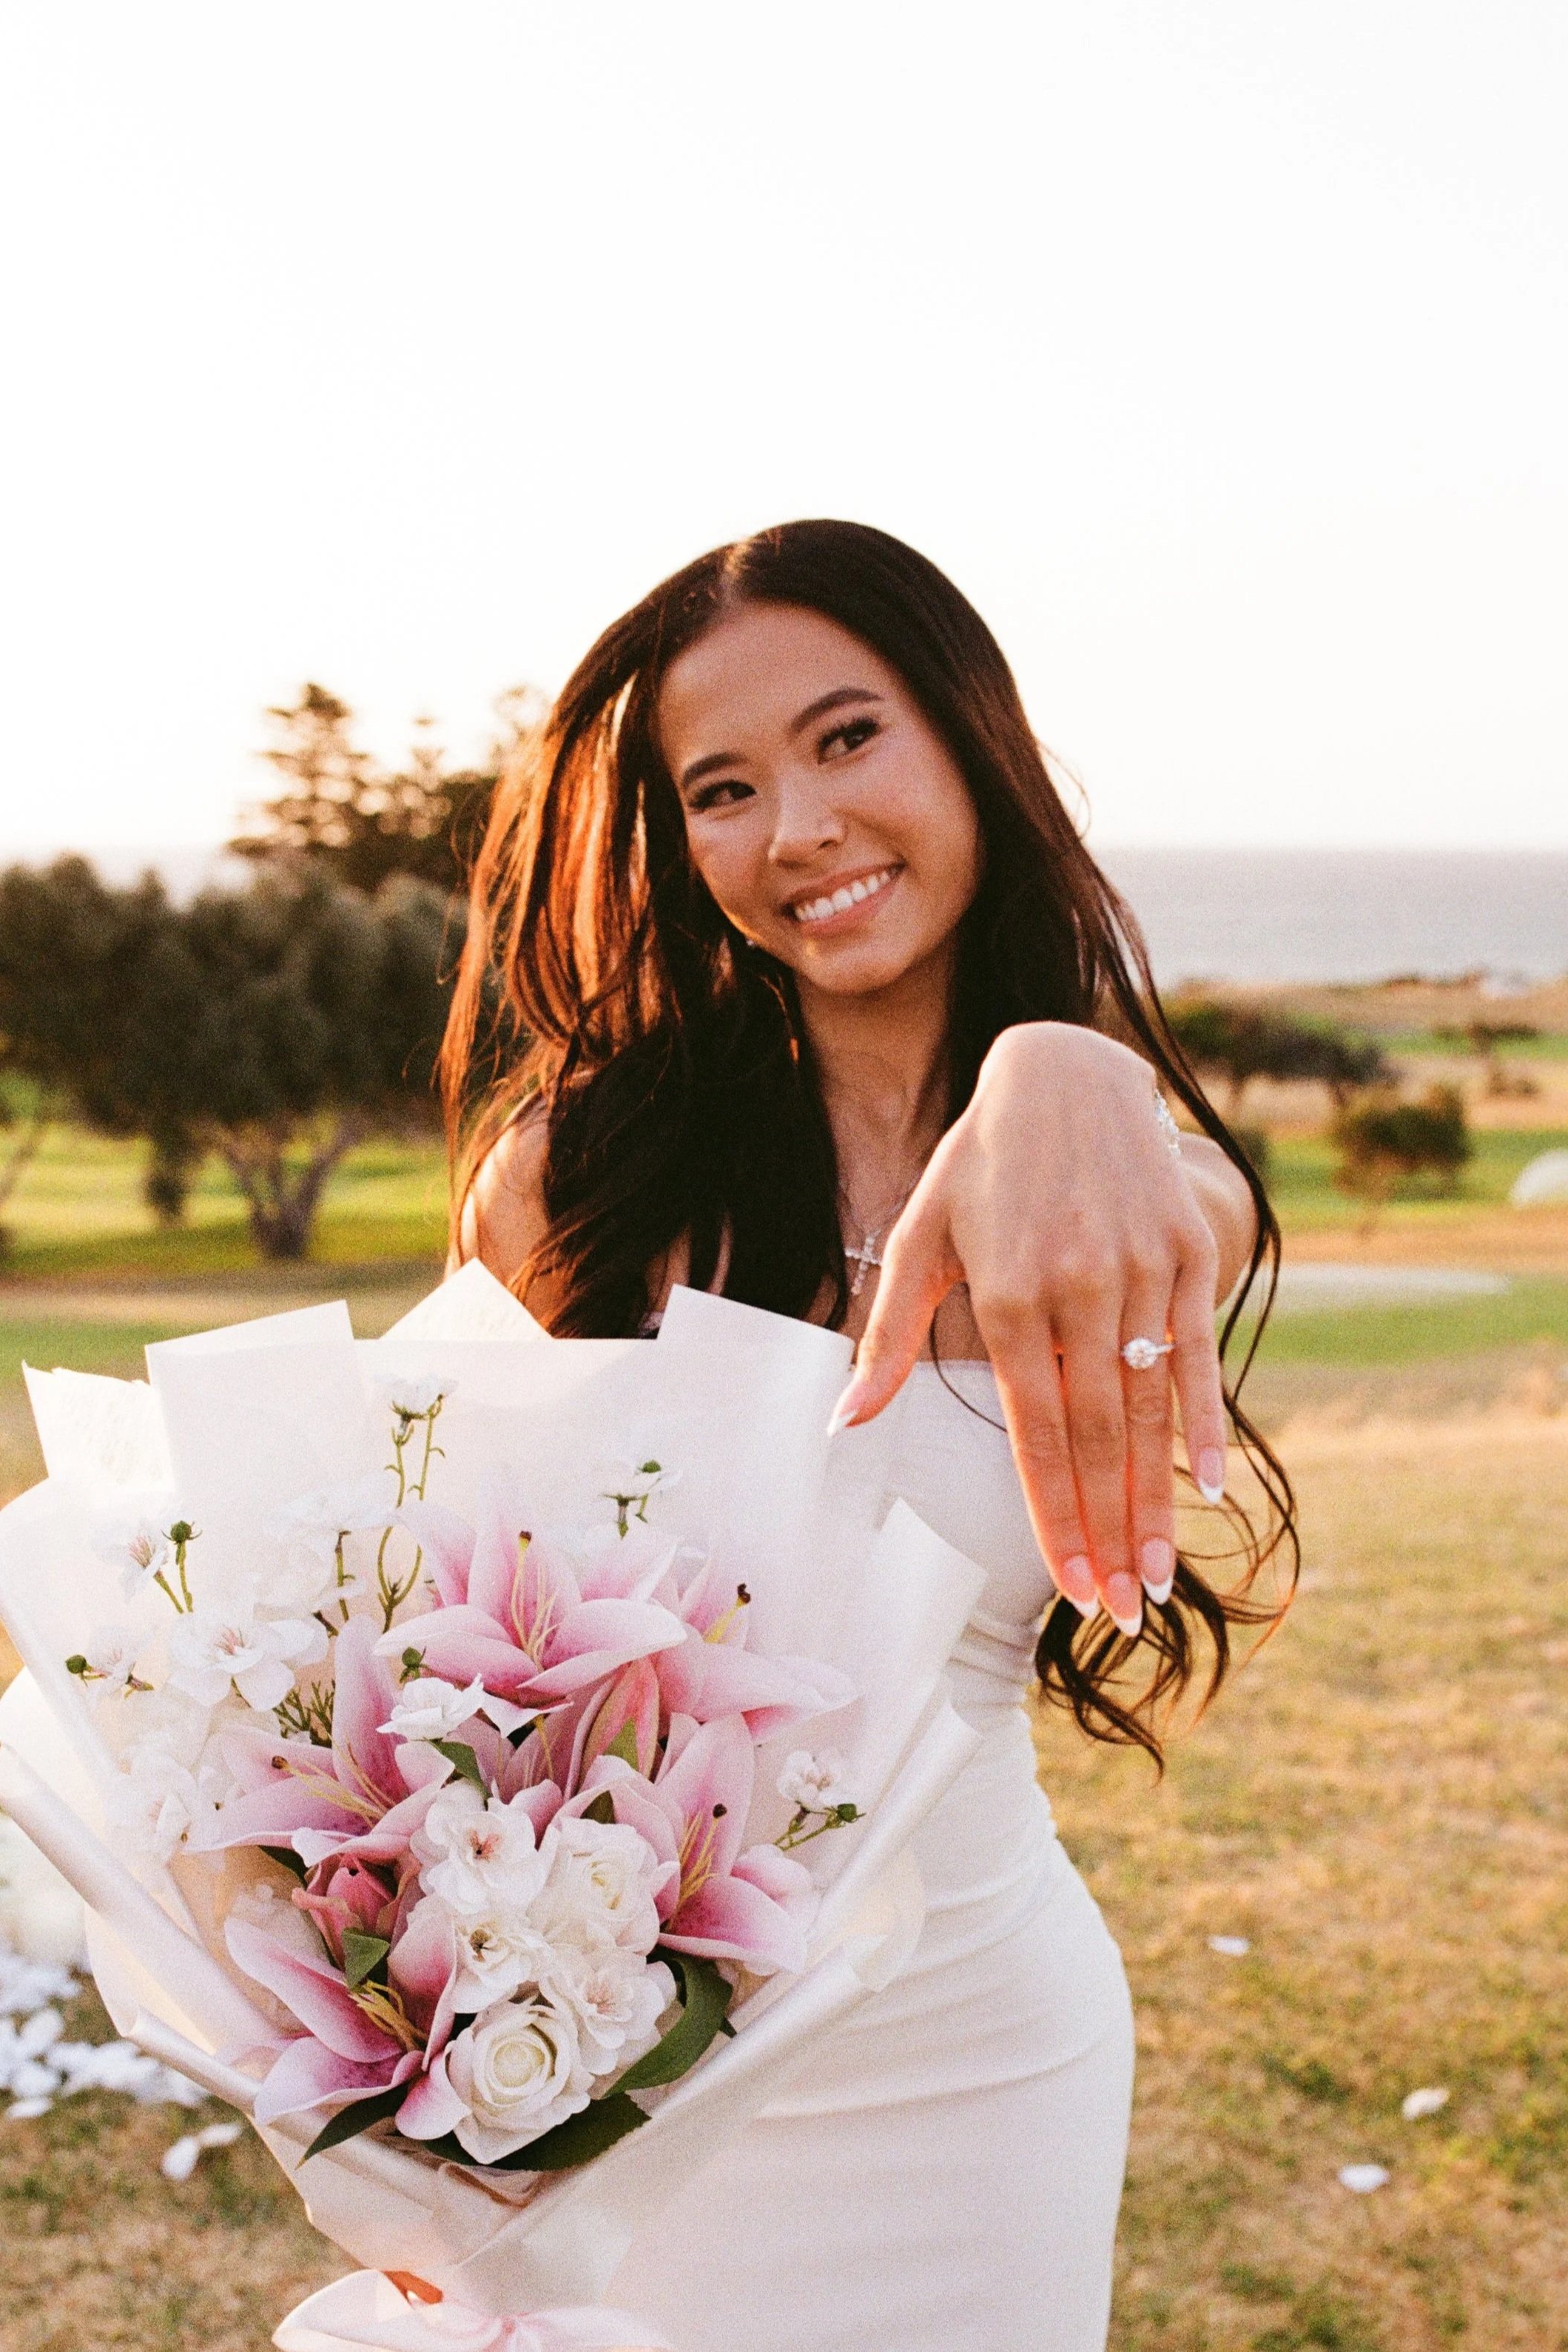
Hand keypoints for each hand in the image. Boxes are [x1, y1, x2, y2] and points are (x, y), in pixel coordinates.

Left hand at [829, 1024, 1253, 1637]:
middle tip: (1122, 1611)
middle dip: (1109, 1533)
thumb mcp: (921, 1234)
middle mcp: (1076, 1288)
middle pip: (1097, 1437)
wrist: (1067, 1070)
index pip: (1035, 1433)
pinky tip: (1208, 1487)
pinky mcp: (1186, 1250)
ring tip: (1160, 1578)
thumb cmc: (981, 1164)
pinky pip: (1199, 1351)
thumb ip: (888, 1335)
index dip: (1054, 1517)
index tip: (1068, 1589)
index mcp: (1006, 1295)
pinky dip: (1203, 1420)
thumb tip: (841, 1426)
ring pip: (1150, 1407)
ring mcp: (1140, 1270)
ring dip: (1156, 1500)